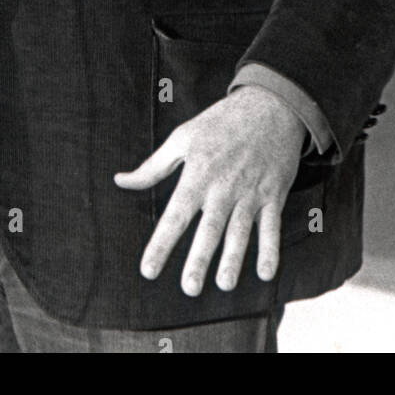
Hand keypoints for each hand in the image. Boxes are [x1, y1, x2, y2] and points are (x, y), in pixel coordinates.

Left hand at [114, 85, 304, 295]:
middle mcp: (224, 186)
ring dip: (233, 259)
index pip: (176, 214)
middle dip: (199, 259)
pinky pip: (271, 226)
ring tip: (223, 284)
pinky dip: (270, 250)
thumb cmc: (220, 122)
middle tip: (189, 288)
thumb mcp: (183, 137)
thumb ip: (153, 166)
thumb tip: (121, 180)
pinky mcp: (274, 194)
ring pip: (240, 231)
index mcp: (198, 173)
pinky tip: (265, 274)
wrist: (269, 105)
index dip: (162, 243)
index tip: (149, 270)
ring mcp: (251, 192)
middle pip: (209, 228)